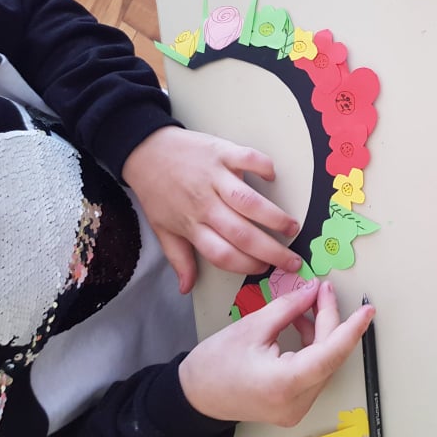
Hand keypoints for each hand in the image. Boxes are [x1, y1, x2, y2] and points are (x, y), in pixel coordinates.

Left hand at [122, 126, 302, 292]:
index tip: (264, 269)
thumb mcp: (162, 228)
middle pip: (243, 234)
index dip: (247, 265)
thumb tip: (186, 287)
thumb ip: (179, 258)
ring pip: (249, 202)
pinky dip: (264, 167)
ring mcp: (214, 177)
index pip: (223, 254)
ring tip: (291, 227)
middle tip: (291, 260)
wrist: (144, 149)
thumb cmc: (155, 189)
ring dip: (274, 217)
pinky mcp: (221, 152)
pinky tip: (272, 177)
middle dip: (272, 251)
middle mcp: (205, 204)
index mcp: (191, 225)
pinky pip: (248, 159)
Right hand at [178, 278, 374, 424]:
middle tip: (324, 290)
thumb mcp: (252, 326)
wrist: (194, 396)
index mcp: (285, 383)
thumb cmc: (214, 366)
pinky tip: (302, 324)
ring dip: (321, 331)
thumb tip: (312, 292)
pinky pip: (313, 370)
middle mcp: (296, 401)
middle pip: (328, 355)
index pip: (331, 353)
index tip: (367, 311)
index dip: (351, 329)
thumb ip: (288, 307)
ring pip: (323, 362)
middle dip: (329, 319)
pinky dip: (312, 346)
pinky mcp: (293, 403)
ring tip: (310, 303)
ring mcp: (296, 406)